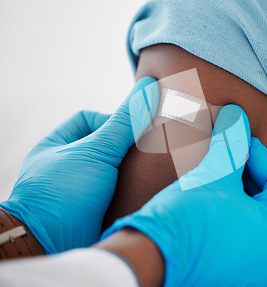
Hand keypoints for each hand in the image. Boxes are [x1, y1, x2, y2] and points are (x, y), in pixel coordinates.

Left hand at [0, 77, 158, 253]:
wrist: (48, 245)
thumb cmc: (63, 192)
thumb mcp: (96, 151)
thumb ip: (124, 122)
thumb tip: (148, 86)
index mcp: (58, 145)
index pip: (90, 119)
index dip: (114, 120)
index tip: (134, 130)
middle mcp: (68, 165)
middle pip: (105, 145)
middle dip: (128, 146)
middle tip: (150, 148)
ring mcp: (80, 189)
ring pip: (114, 170)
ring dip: (133, 171)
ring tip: (153, 170)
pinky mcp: (93, 211)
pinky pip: (117, 193)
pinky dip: (131, 190)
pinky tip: (146, 190)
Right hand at [101, 105, 266, 286]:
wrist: (153, 262)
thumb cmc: (187, 221)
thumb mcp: (214, 174)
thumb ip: (232, 143)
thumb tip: (237, 115)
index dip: (259, 156)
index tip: (239, 142)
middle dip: (260, 182)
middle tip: (236, 166)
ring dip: (252, 203)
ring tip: (227, 186)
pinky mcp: (248, 282)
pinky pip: (258, 246)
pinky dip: (246, 226)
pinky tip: (223, 212)